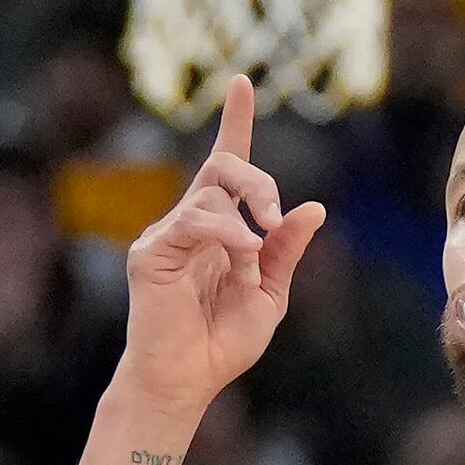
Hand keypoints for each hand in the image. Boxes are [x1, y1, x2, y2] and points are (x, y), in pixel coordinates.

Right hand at [114, 76, 326, 417]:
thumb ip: (286, 252)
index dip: (236, 121)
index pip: (227, 162)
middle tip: (275, 219)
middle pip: (224, 166)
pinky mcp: (150, 253)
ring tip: (253, 258)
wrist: (188, 381)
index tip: (243, 82)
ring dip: (244, 220)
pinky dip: (224, 234)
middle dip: (257, 180)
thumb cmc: (223, 343)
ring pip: (211, 194)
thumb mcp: (270, 294)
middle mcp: (191, 221)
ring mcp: (167, 234)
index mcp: (220, 227)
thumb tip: (314, 208)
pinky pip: (192, 222)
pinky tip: (240, 256)